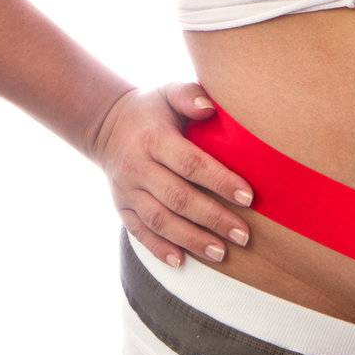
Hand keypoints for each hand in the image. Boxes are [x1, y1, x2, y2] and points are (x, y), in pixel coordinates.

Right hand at [89, 83, 253, 266]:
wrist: (106, 125)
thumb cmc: (152, 110)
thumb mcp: (168, 92)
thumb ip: (189, 96)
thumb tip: (211, 107)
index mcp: (153, 139)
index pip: (190, 163)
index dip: (219, 180)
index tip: (248, 196)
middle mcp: (137, 167)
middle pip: (178, 198)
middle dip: (213, 218)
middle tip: (243, 235)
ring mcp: (127, 191)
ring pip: (160, 221)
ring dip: (191, 239)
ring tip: (221, 253)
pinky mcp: (122, 207)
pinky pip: (139, 232)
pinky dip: (159, 249)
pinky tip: (181, 261)